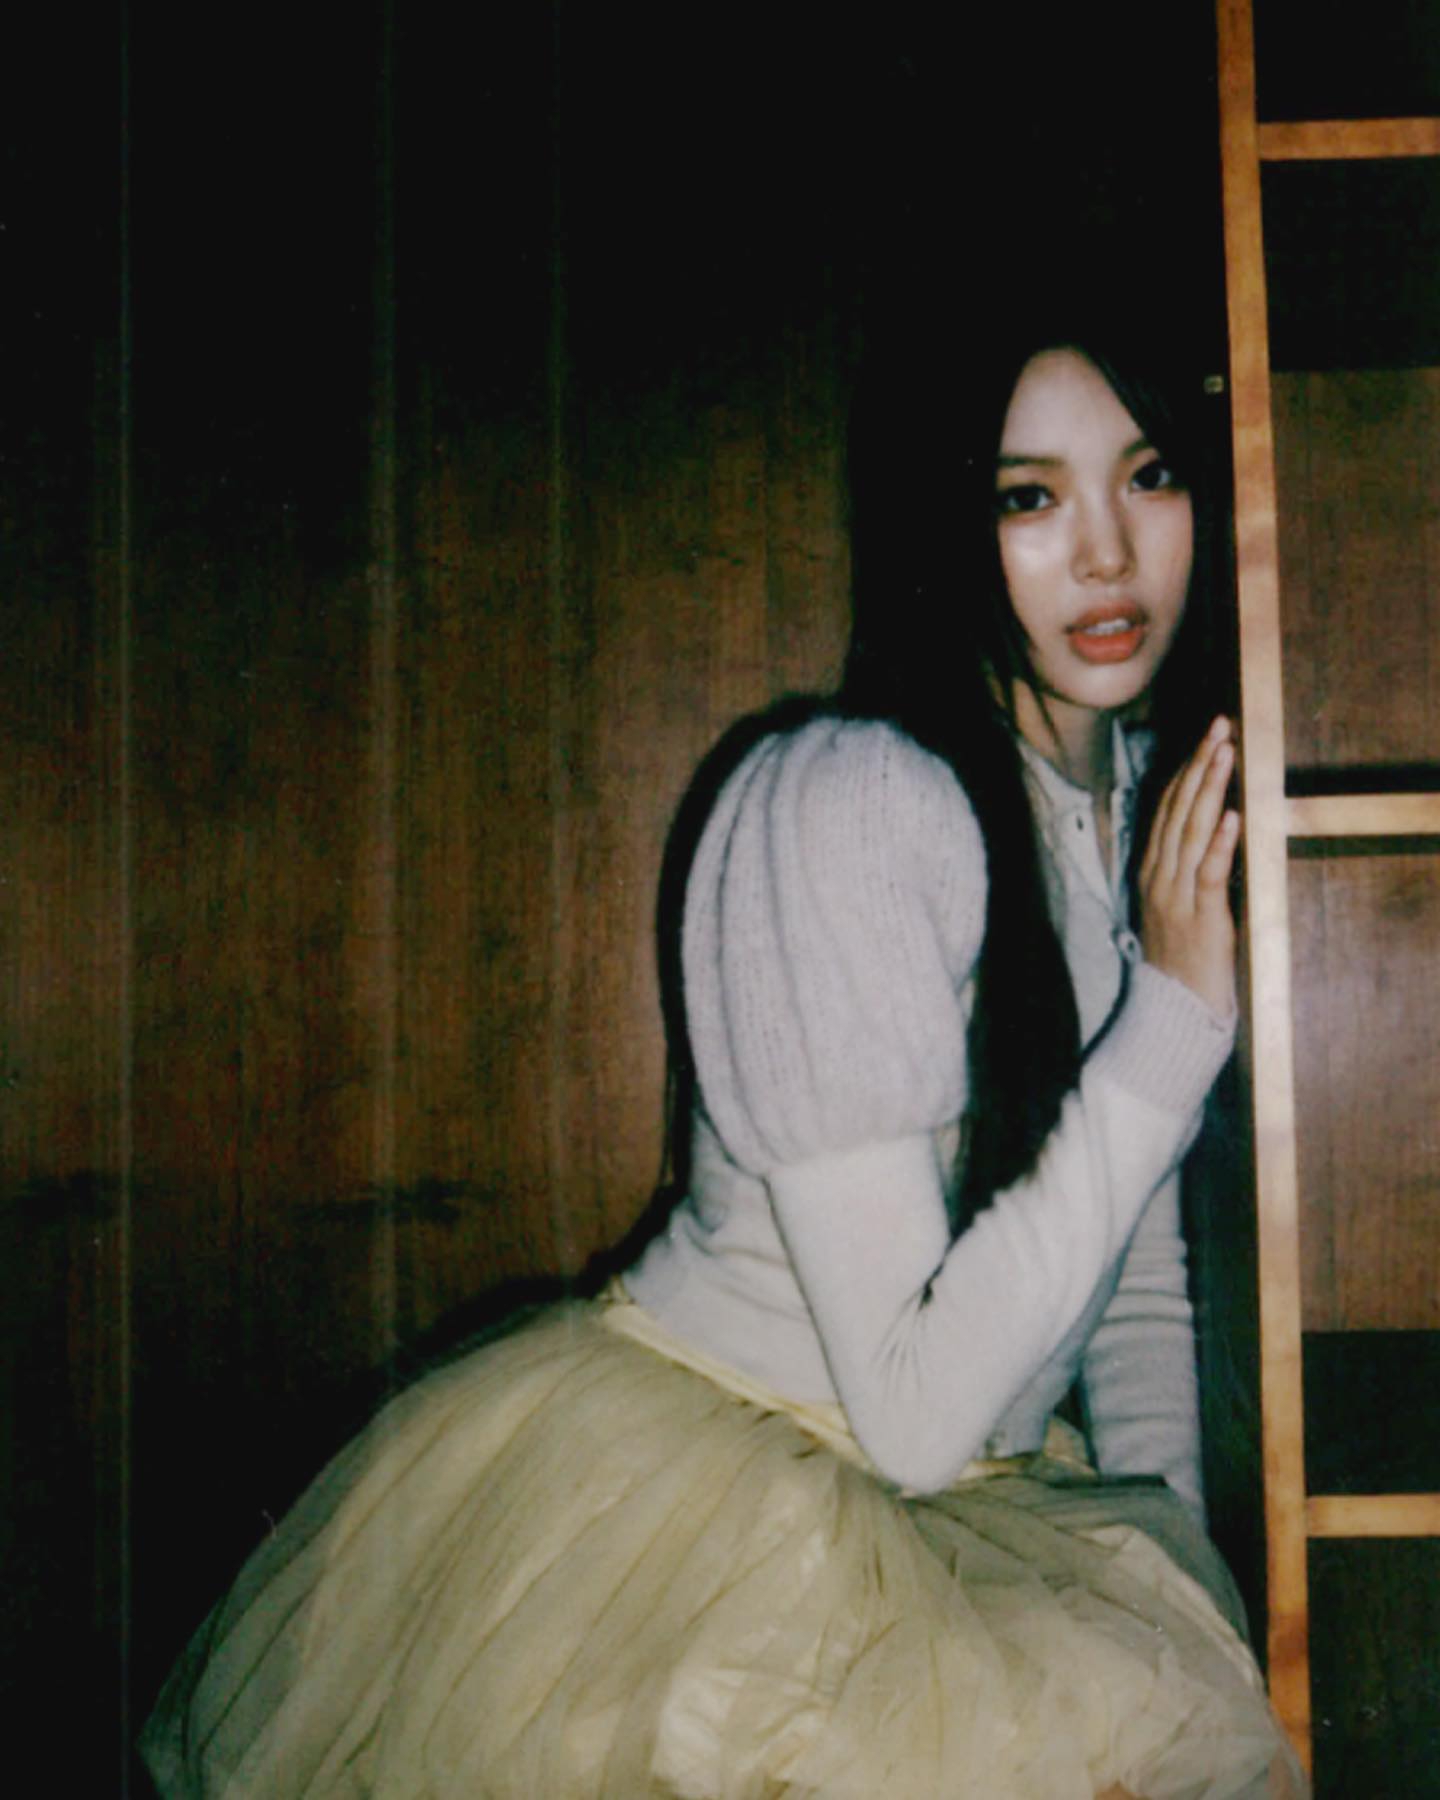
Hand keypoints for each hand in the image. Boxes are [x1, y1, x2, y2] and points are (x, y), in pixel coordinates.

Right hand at [1138, 716, 1240, 1015]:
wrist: (1173, 1009)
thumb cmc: (1181, 956)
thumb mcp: (1175, 903)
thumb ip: (1184, 865)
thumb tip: (1210, 827)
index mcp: (1152, 869)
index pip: (1166, 808)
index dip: (1187, 769)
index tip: (1207, 736)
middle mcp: (1159, 875)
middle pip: (1178, 809)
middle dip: (1199, 764)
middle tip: (1219, 726)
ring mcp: (1175, 895)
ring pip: (1191, 831)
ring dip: (1210, 789)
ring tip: (1225, 753)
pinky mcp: (1199, 917)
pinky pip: (1207, 873)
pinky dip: (1220, 842)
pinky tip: (1233, 815)